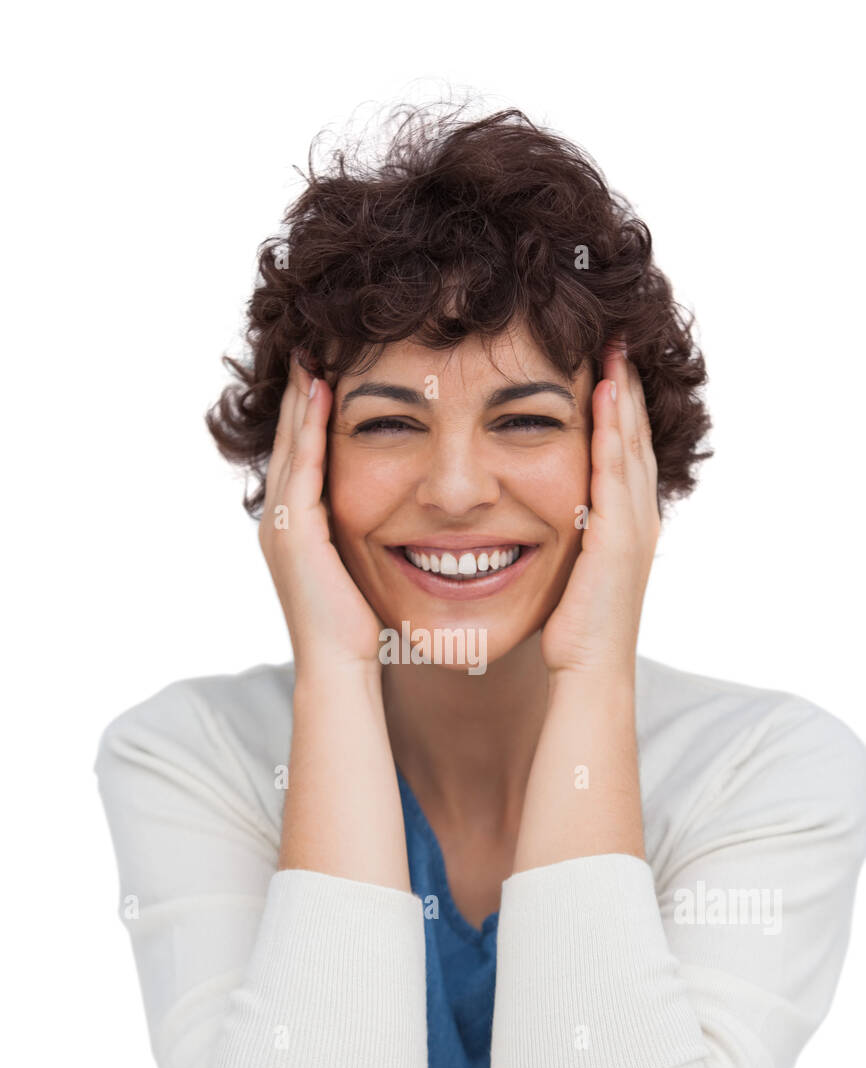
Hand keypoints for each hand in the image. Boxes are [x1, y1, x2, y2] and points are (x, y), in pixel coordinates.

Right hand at [259, 354, 383, 680]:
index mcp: (293, 526)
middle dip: (299, 395)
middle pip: (289, 441)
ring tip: (312, 357)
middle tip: (308, 348)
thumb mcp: (358, 568)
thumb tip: (394, 520)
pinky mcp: (295, 532)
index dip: (309, 414)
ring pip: (291, 446)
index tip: (324, 372)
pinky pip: (303, 468)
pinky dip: (311, 430)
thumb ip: (361, 537)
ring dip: (302, 399)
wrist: (339, 665)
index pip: (301, 455)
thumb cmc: (357, 627)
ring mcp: (282, 525)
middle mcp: (279, 520)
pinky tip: (323, 396)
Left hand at [540, 344, 659, 682]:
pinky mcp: (620, 536)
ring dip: (623, 393)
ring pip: (630, 443)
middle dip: (627, 386)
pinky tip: (603, 394)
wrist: (591, 673)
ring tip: (615, 348)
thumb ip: (567, 540)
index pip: (622, 451)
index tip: (606, 365)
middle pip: (634, 436)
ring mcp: (633, 525)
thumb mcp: (572, 573)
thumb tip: (544, 523)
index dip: (618, 408)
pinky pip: (615, 469)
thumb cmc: (575, 633)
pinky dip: (611, 429)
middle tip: (619, 339)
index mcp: (626, 523)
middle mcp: (638, 517)